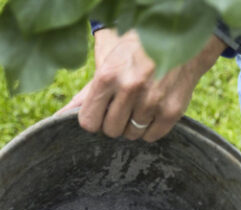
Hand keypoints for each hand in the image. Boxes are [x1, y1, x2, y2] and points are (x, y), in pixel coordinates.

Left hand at [61, 28, 224, 141]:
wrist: (178, 42)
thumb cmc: (137, 52)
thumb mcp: (109, 64)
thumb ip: (87, 93)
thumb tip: (62, 114)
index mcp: (108, 76)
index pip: (89, 121)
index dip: (95, 119)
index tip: (102, 112)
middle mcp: (129, 88)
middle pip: (111, 130)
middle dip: (115, 123)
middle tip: (124, 107)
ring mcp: (152, 101)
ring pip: (132, 135)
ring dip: (134, 126)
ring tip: (140, 105)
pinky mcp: (171, 110)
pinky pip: (152, 136)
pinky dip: (150, 129)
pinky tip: (153, 111)